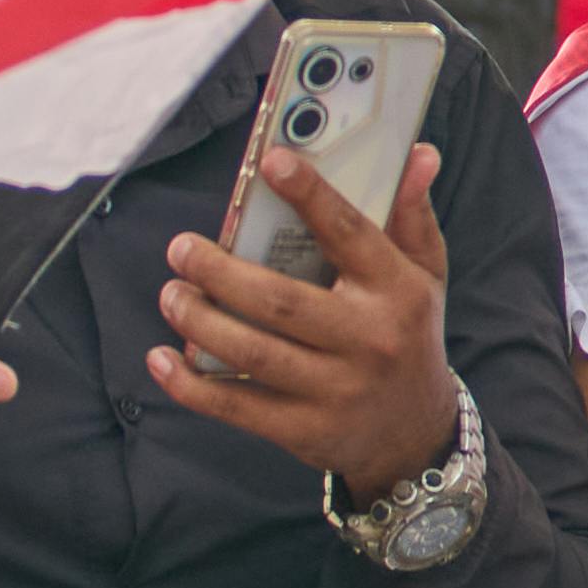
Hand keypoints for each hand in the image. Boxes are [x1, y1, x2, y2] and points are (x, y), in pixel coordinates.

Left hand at [156, 142, 469, 493]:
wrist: (414, 434)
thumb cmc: (408, 337)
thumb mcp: (425, 275)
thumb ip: (412, 215)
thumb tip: (418, 154)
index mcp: (398, 292)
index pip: (350, 234)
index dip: (310, 195)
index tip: (271, 163)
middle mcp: (369, 340)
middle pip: (280, 301)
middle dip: (219, 272)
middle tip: (181, 249)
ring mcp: (336, 391)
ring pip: (251, 352)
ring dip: (198, 322)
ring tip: (172, 295)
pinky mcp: (305, 431)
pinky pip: (236, 406)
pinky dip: (190, 386)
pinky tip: (162, 359)